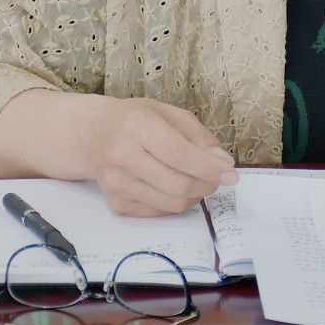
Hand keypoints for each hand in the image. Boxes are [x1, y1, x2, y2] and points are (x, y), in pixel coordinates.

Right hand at [75, 97, 237, 216]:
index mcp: (136, 125)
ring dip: (195, 195)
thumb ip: (199, 136)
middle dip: (208, 184)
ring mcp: (115, 183)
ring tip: (198, 180)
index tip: (231, 174)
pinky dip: (177, 202)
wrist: (92, 133)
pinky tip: (176, 187)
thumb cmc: (135, 119)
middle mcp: (121, 155)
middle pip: (178, 184)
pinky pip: (159, 212)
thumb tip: (222, 162)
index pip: (180, 155)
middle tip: (217, 177)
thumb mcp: (168, 113)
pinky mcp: (115, 203)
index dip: (210, 168)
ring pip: (171, 203)